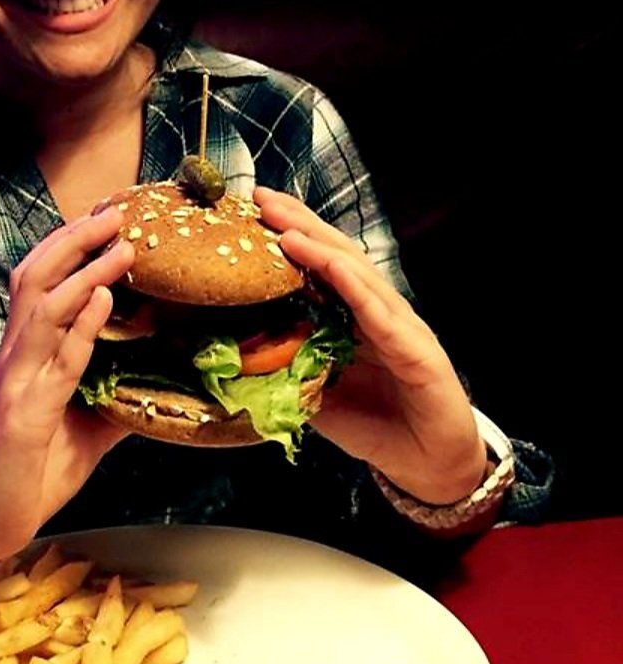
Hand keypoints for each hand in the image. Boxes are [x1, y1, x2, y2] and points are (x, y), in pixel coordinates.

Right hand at [0, 205, 133, 553]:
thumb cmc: (36, 468)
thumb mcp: (90, 425)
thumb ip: (117, 396)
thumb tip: (163, 383)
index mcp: (26, 352)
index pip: (40, 281)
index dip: (69, 245)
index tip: (105, 218)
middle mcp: (17, 355)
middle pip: (35, 276)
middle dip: (74, 240)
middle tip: (114, 213)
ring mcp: (17, 379)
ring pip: (43, 306)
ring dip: (84, 271)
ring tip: (121, 247)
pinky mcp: (23, 410)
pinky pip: (55, 358)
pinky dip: (80, 325)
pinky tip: (103, 301)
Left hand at [254, 188, 485, 503]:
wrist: (428, 466)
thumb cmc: (375, 426)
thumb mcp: (314, 395)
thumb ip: (285, 371)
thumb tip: (235, 357)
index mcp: (353, 318)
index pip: (318, 267)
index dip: (288, 237)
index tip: (250, 213)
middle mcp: (377, 312)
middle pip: (336, 256)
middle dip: (298, 224)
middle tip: (261, 197)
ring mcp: (399, 327)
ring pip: (358, 276)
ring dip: (322, 248)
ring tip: (287, 227)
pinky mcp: (418, 351)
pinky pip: (382, 314)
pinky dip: (357, 287)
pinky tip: (335, 267)